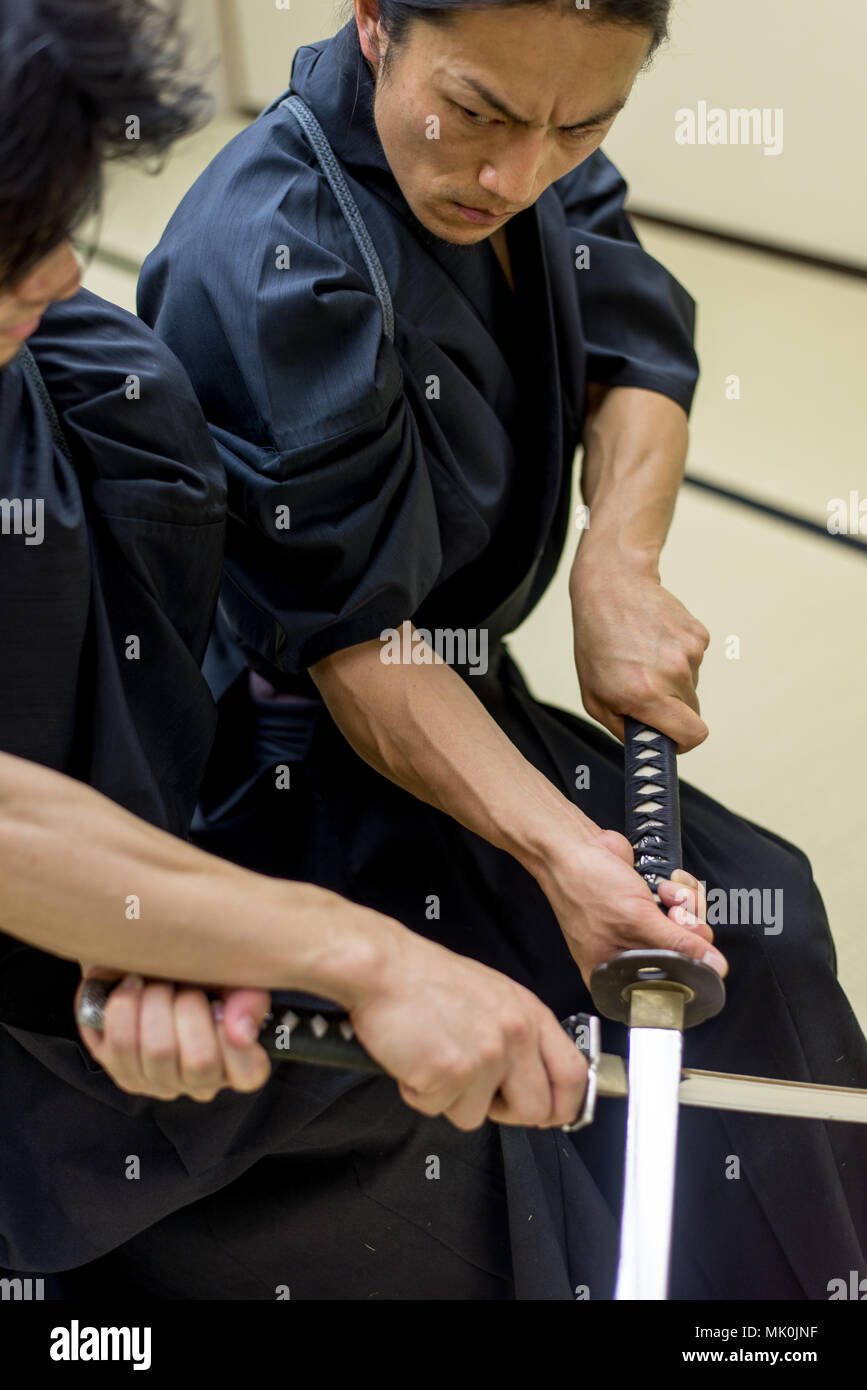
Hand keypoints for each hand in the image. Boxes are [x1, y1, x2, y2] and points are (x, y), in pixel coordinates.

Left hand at [75, 968, 271, 1101]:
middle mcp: (199, 1083)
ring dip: (154, 1003)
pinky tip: (130, 989)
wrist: (151, 962)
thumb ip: (249, 1001)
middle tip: (183, 984)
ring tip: (154, 983)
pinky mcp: (122, 1072)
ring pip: (157, 1051)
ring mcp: (159, 1083)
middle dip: (189, 1007)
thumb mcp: (234, 979)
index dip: (234, 1040)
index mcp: (237, 1064)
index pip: (248, 1073)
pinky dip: (122, 1006)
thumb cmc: (200, 976)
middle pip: (199, 1061)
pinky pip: (119, 1045)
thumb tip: (240, 1031)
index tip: (218, 1005)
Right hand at [348, 934, 587, 1131]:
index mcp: (529, 1014)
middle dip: (504, 1112)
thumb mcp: (493, 995)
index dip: (562, 1105)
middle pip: (536, 1110)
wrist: (382, 969)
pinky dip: (420, 1093)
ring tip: (433, 1058)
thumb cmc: (426, 980)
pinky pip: (437, 1109)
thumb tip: (531, 1075)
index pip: (573, 1075)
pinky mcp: (451, 1073)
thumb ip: (519, 1034)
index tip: (548, 1113)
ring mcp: (485, 1056)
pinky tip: (414, 1059)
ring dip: (451, 1099)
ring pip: (479, 1117)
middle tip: (475, 1090)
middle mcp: (515, 1035)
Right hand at [537, 830, 726, 989]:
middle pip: (685, 956)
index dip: (688, 970)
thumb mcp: (636, 920)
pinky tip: (666, 886)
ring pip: (688, 929)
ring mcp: (642, 929)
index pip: (667, 988)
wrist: (576, 847)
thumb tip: (713, 965)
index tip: (692, 950)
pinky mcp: (650, 906)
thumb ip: (678, 945)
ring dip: (684, 905)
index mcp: (616, 974)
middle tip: (673, 914)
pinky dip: (680, 892)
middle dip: (687, 928)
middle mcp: (629, 955)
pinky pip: (683, 907)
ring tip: (665, 893)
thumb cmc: (586, 886)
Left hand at [570, 559, 709, 752]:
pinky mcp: (698, 635)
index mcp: (644, 694)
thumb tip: (650, 747)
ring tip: (643, 657)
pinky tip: (655, 641)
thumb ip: (624, 729)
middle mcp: (672, 675)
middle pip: (693, 713)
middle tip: (645, 689)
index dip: (683, 742)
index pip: (692, 735)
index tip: (671, 738)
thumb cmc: (597, 643)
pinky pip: (694, 662)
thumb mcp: (594, 696)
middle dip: (673, 710)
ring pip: (691, 686)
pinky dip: (677, 658)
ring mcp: (689, 653)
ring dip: (672, 680)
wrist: (612, 587)